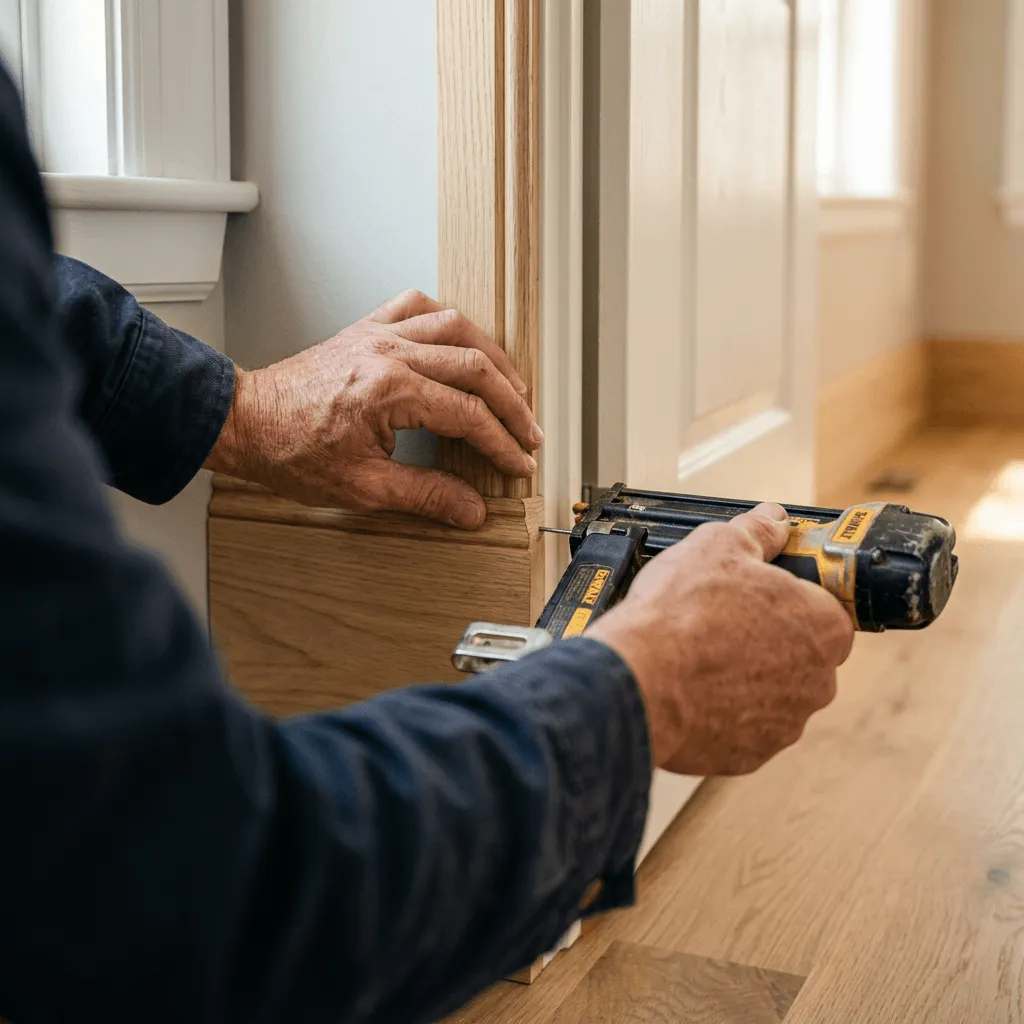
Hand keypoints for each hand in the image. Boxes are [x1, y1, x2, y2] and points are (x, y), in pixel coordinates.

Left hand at [206, 290, 541, 528]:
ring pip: (457, 327)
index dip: (502, 443)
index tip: (519, 464)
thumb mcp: (362, 487)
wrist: (245, 423)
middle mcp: (389, 351)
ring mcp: (378, 333)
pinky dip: (448, 319)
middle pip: (476, 367)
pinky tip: (461, 338)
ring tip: (513, 387)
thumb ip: (424, 494)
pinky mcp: (365, 328)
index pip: (469, 414)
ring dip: (493, 357)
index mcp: (390, 390)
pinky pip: (417, 305)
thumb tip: (471, 509)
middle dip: (513, 402)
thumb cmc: (290, 452)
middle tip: (529, 433)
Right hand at [588, 504, 853, 775]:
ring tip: (698, 659)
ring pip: (770, 695)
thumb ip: (758, 530)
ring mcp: (784, 724)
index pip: (821, 609)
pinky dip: (721, 713)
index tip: (755, 597)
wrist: (637, 679)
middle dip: (765, 642)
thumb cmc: (681, 613)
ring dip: (743, 680)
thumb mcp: (718, 544)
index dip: (784, 600)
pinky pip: (741, 728)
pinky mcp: (750, 755)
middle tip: (720, 624)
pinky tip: (690, 691)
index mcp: (823, 627)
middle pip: (798, 656)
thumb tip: (775, 519)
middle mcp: (817, 682)